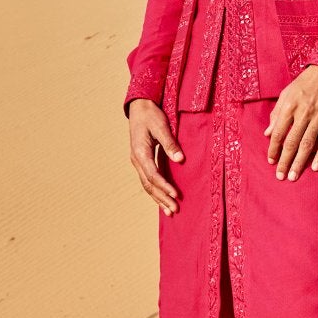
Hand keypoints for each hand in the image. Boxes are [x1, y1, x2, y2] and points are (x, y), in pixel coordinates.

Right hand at [128, 98, 182, 214]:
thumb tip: (180, 159)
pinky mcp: (143, 160)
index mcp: (140, 152)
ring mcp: (138, 161)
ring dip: (158, 198)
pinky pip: (148, 179)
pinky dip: (156, 190)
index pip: (153, 175)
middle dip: (161, 198)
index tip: (176, 195)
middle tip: (174, 210)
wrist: (139, 107)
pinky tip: (163, 198)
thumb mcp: (161, 126)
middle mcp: (137, 160)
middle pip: (149, 184)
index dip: (165, 186)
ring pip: (147, 185)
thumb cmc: (150, 114)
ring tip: (170, 211)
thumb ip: (170, 143)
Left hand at [265, 66, 317, 179]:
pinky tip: (315, 167)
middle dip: (285, 161)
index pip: (278, 132)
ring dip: (300, 162)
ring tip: (294, 176)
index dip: (273, 149)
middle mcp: (304, 113)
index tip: (271, 161)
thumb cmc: (306, 83)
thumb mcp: (286, 93)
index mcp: (290, 106)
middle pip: (292, 142)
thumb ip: (276, 113)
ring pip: (307, 144)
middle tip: (280, 176)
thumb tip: (267, 133)